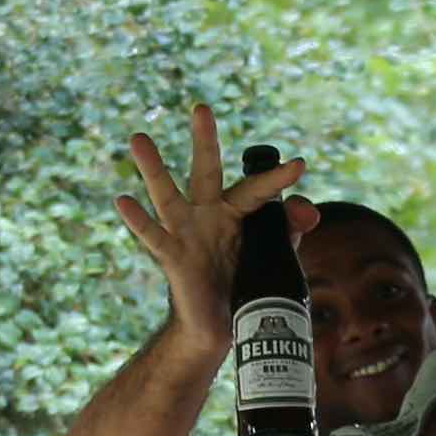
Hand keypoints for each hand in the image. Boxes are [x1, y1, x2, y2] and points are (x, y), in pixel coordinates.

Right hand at [108, 104, 300, 350]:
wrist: (219, 326)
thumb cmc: (244, 283)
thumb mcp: (273, 255)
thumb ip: (289, 230)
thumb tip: (310, 211)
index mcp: (236, 213)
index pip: (257, 190)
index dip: (277, 180)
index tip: (299, 166)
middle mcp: (208, 215)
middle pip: (205, 171)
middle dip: (204, 141)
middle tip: (201, 109)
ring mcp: (186, 233)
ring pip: (167, 195)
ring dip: (153, 168)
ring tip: (138, 138)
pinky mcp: (172, 258)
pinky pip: (153, 236)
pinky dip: (138, 220)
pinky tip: (124, 201)